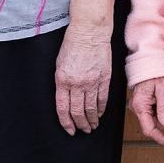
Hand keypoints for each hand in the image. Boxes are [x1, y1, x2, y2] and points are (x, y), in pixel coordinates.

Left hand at [54, 17, 111, 135]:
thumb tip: (65, 100)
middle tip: (82, 130)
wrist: (89, 32)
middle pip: (77, 112)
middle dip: (80, 124)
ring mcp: (92, 82)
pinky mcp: (104, 78)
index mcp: (62, 80)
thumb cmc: (72, 45)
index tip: (69, 130)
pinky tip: (99, 114)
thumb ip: (62, 83)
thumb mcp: (59, 64)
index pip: (63, 109)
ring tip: (92, 126)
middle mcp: (77, 84)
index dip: (66, 122)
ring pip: (91, 109)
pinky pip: (102, 99)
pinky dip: (100, 109)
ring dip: (91, 120)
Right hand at [129, 76, 163, 148]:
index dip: (161, 138)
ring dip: (162, 113)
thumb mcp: (163, 89)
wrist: (148, 61)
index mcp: (140, 105)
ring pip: (152, 118)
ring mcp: (138, 105)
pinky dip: (159, 108)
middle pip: (152, 124)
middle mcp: (136, 107)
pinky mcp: (141, 103)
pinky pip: (151, 112)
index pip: (149, 129)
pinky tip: (162, 97)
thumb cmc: (155, 72)